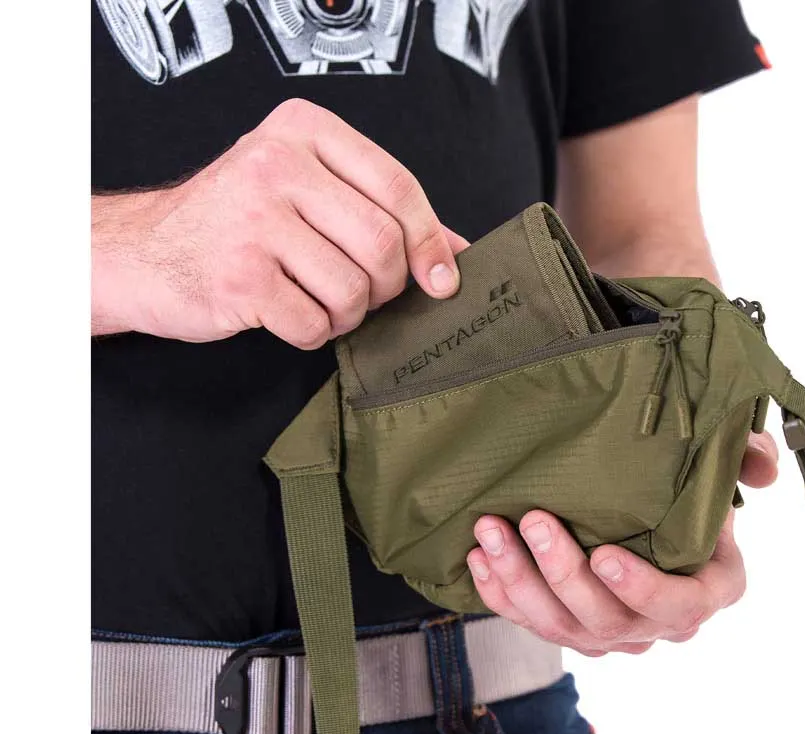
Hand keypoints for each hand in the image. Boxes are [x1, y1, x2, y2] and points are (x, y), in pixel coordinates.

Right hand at [91, 98, 468, 345]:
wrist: (146, 253)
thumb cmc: (239, 225)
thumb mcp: (307, 192)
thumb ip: (381, 211)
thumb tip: (458, 253)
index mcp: (302, 131)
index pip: (398, 188)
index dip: (431, 242)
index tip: (442, 280)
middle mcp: (276, 164)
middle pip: (382, 245)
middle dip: (385, 287)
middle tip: (361, 293)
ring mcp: (253, 219)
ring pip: (352, 290)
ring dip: (346, 314)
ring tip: (315, 300)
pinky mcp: (238, 276)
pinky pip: (314, 323)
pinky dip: (312, 332)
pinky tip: (286, 313)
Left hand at [466, 431, 779, 654]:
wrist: (648, 529)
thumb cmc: (687, 503)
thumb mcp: (720, 478)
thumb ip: (743, 463)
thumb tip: (762, 465)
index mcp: (705, 592)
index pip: (678, 606)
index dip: (640, 588)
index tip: (603, 555)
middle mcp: (657, 625)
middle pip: (608, 620)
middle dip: (562, 573)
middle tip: (532, 521)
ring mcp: (612, 636)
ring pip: (562, 628)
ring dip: (520, 581)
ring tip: (491, 533)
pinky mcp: (573, 633)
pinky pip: (531, 625)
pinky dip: (501, 596)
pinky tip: (479, 560)